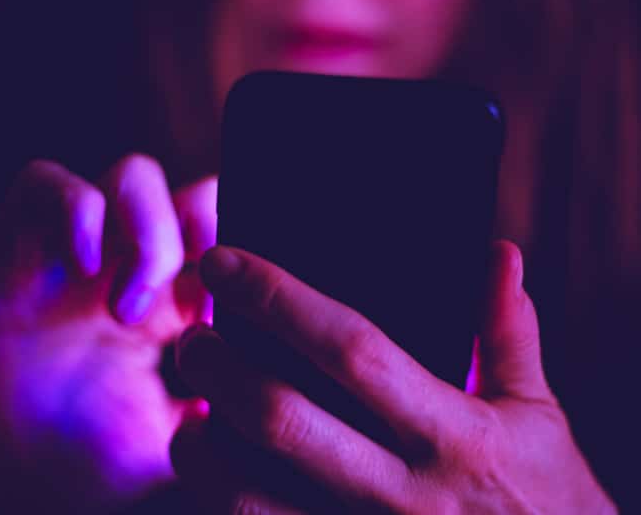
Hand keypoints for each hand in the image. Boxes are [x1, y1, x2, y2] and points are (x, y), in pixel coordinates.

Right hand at [0, 155, 215, 512]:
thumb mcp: (181, 432)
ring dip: (145, 233)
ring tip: (127, 311)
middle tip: (196, 301)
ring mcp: (82, 246)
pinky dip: (74, 213)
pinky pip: (48, 181)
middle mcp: (137, 260)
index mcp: (181, 294)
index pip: (229, 229)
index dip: (242, 253)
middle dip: (203, 230)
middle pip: (195, 191)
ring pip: (135, 174)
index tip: (232, 313)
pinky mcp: (19, 243)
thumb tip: (275, 388)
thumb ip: (225, 402)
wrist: (12, 474)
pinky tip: (81, 269)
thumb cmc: (97, 453)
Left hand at [172, 242, 617, 513]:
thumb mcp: (539, 415)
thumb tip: (500, 254)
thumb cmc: (549, 501)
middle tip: (195, 337)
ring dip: (203, 447)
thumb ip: (510, 333)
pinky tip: (220, 471)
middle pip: (282, 418)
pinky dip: (222, 503)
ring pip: (248, 498)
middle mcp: (402, 496)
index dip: (278, 299)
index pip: (351, 349)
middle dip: (220, 367)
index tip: (224, 262)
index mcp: (454, 436)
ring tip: (195, 410)